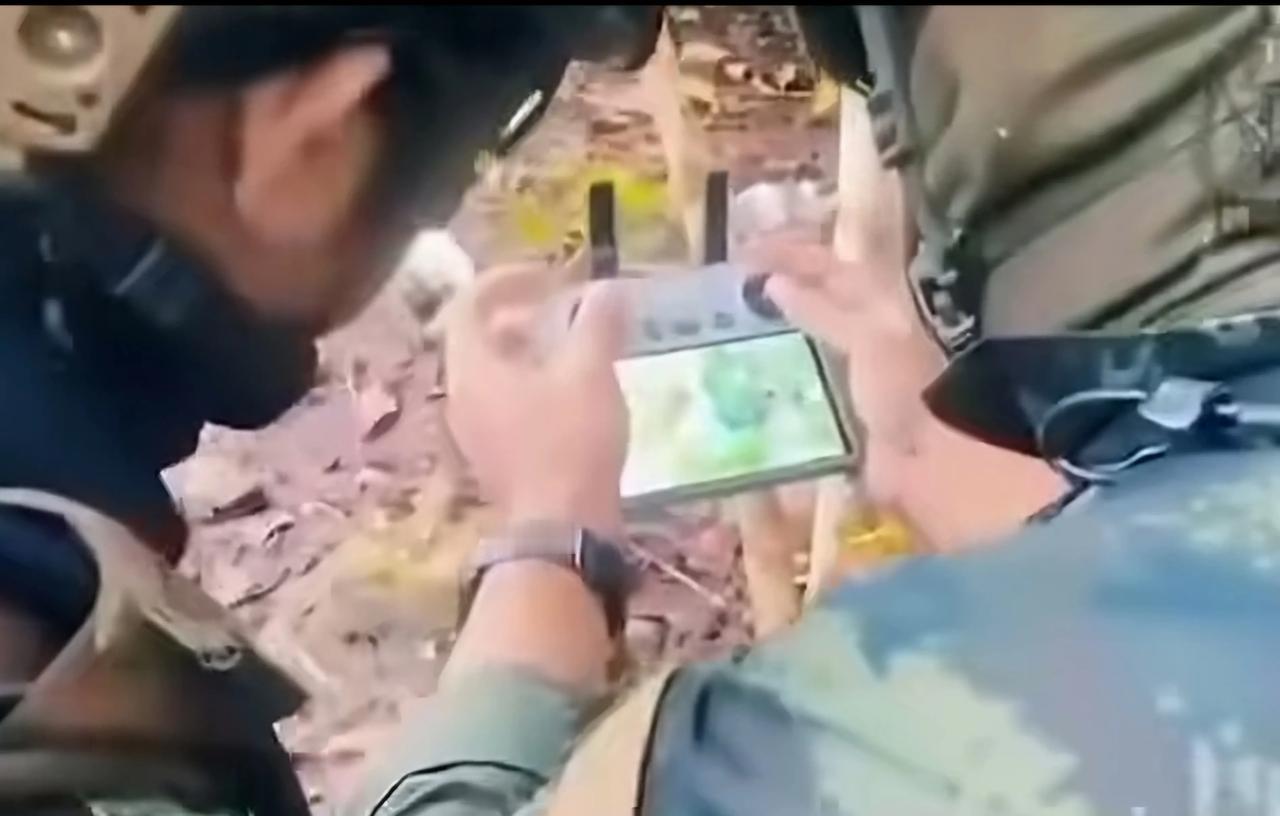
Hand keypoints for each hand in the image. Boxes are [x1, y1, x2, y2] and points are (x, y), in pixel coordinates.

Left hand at [444, 265, 627, 532]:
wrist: (561, 530)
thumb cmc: (570, 442)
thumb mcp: (590, 372)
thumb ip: (597, 323)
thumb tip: (608, 288)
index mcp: (472, 367)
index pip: (468, 303)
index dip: (506, 279)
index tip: (548, 275)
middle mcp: (461, 396)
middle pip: (478, 338)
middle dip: (521, 315)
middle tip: (564, 311)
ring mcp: (473, 432)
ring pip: (492, 374)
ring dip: (528, 352)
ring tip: (575, 351)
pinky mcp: (494, 459)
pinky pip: (503, 405)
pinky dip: (532, 386)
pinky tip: (573, 396)